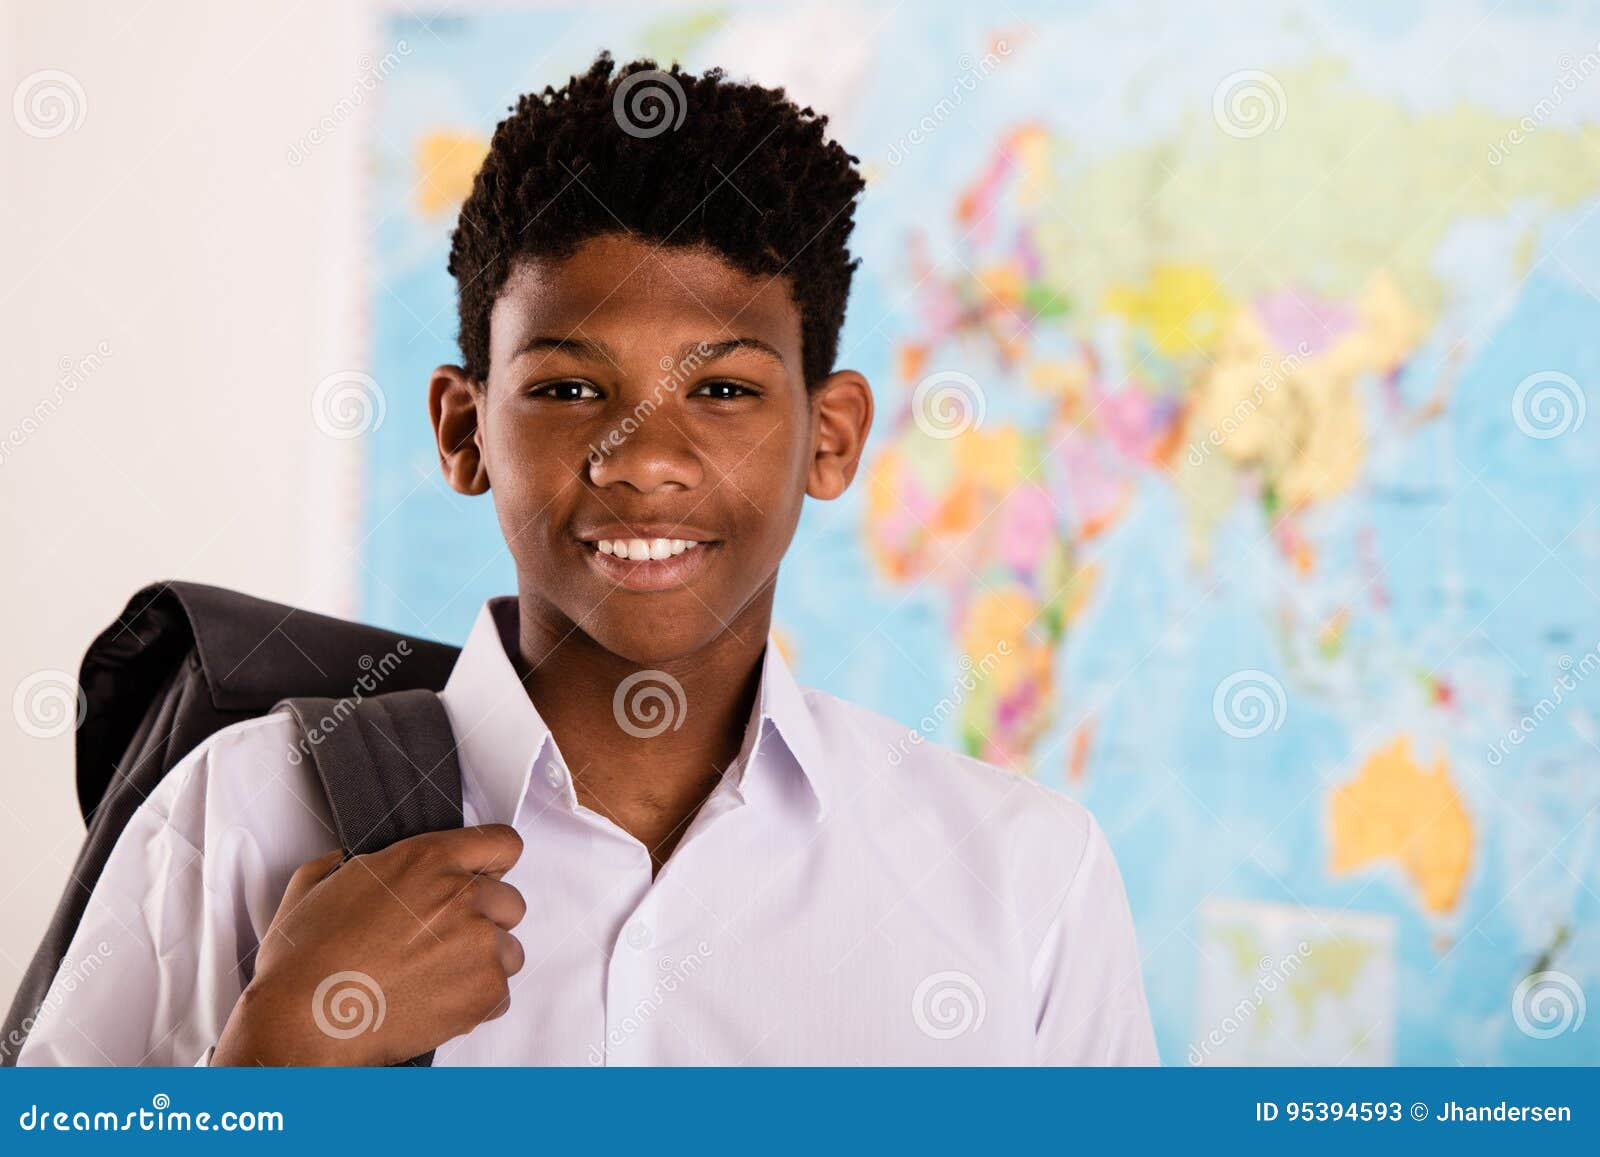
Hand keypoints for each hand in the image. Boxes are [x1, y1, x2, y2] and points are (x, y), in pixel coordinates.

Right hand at [212, 824, 525, 1065]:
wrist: (303, 1021)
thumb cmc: (305, 962)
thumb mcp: (318, 881)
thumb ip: (357, 862)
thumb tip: (360, 863)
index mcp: (427, 860)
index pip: (501, 844)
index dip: (493, 866)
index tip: (486, 880)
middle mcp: (460, 895)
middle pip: (509, 902)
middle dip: (484, 922)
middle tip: (443, 944)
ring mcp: (477, 942)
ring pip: (509, 950)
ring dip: (482, 964)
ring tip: (433, 980)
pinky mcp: (484, 990)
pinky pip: (501, 994)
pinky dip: (476, 1004)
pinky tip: (435, 1004)